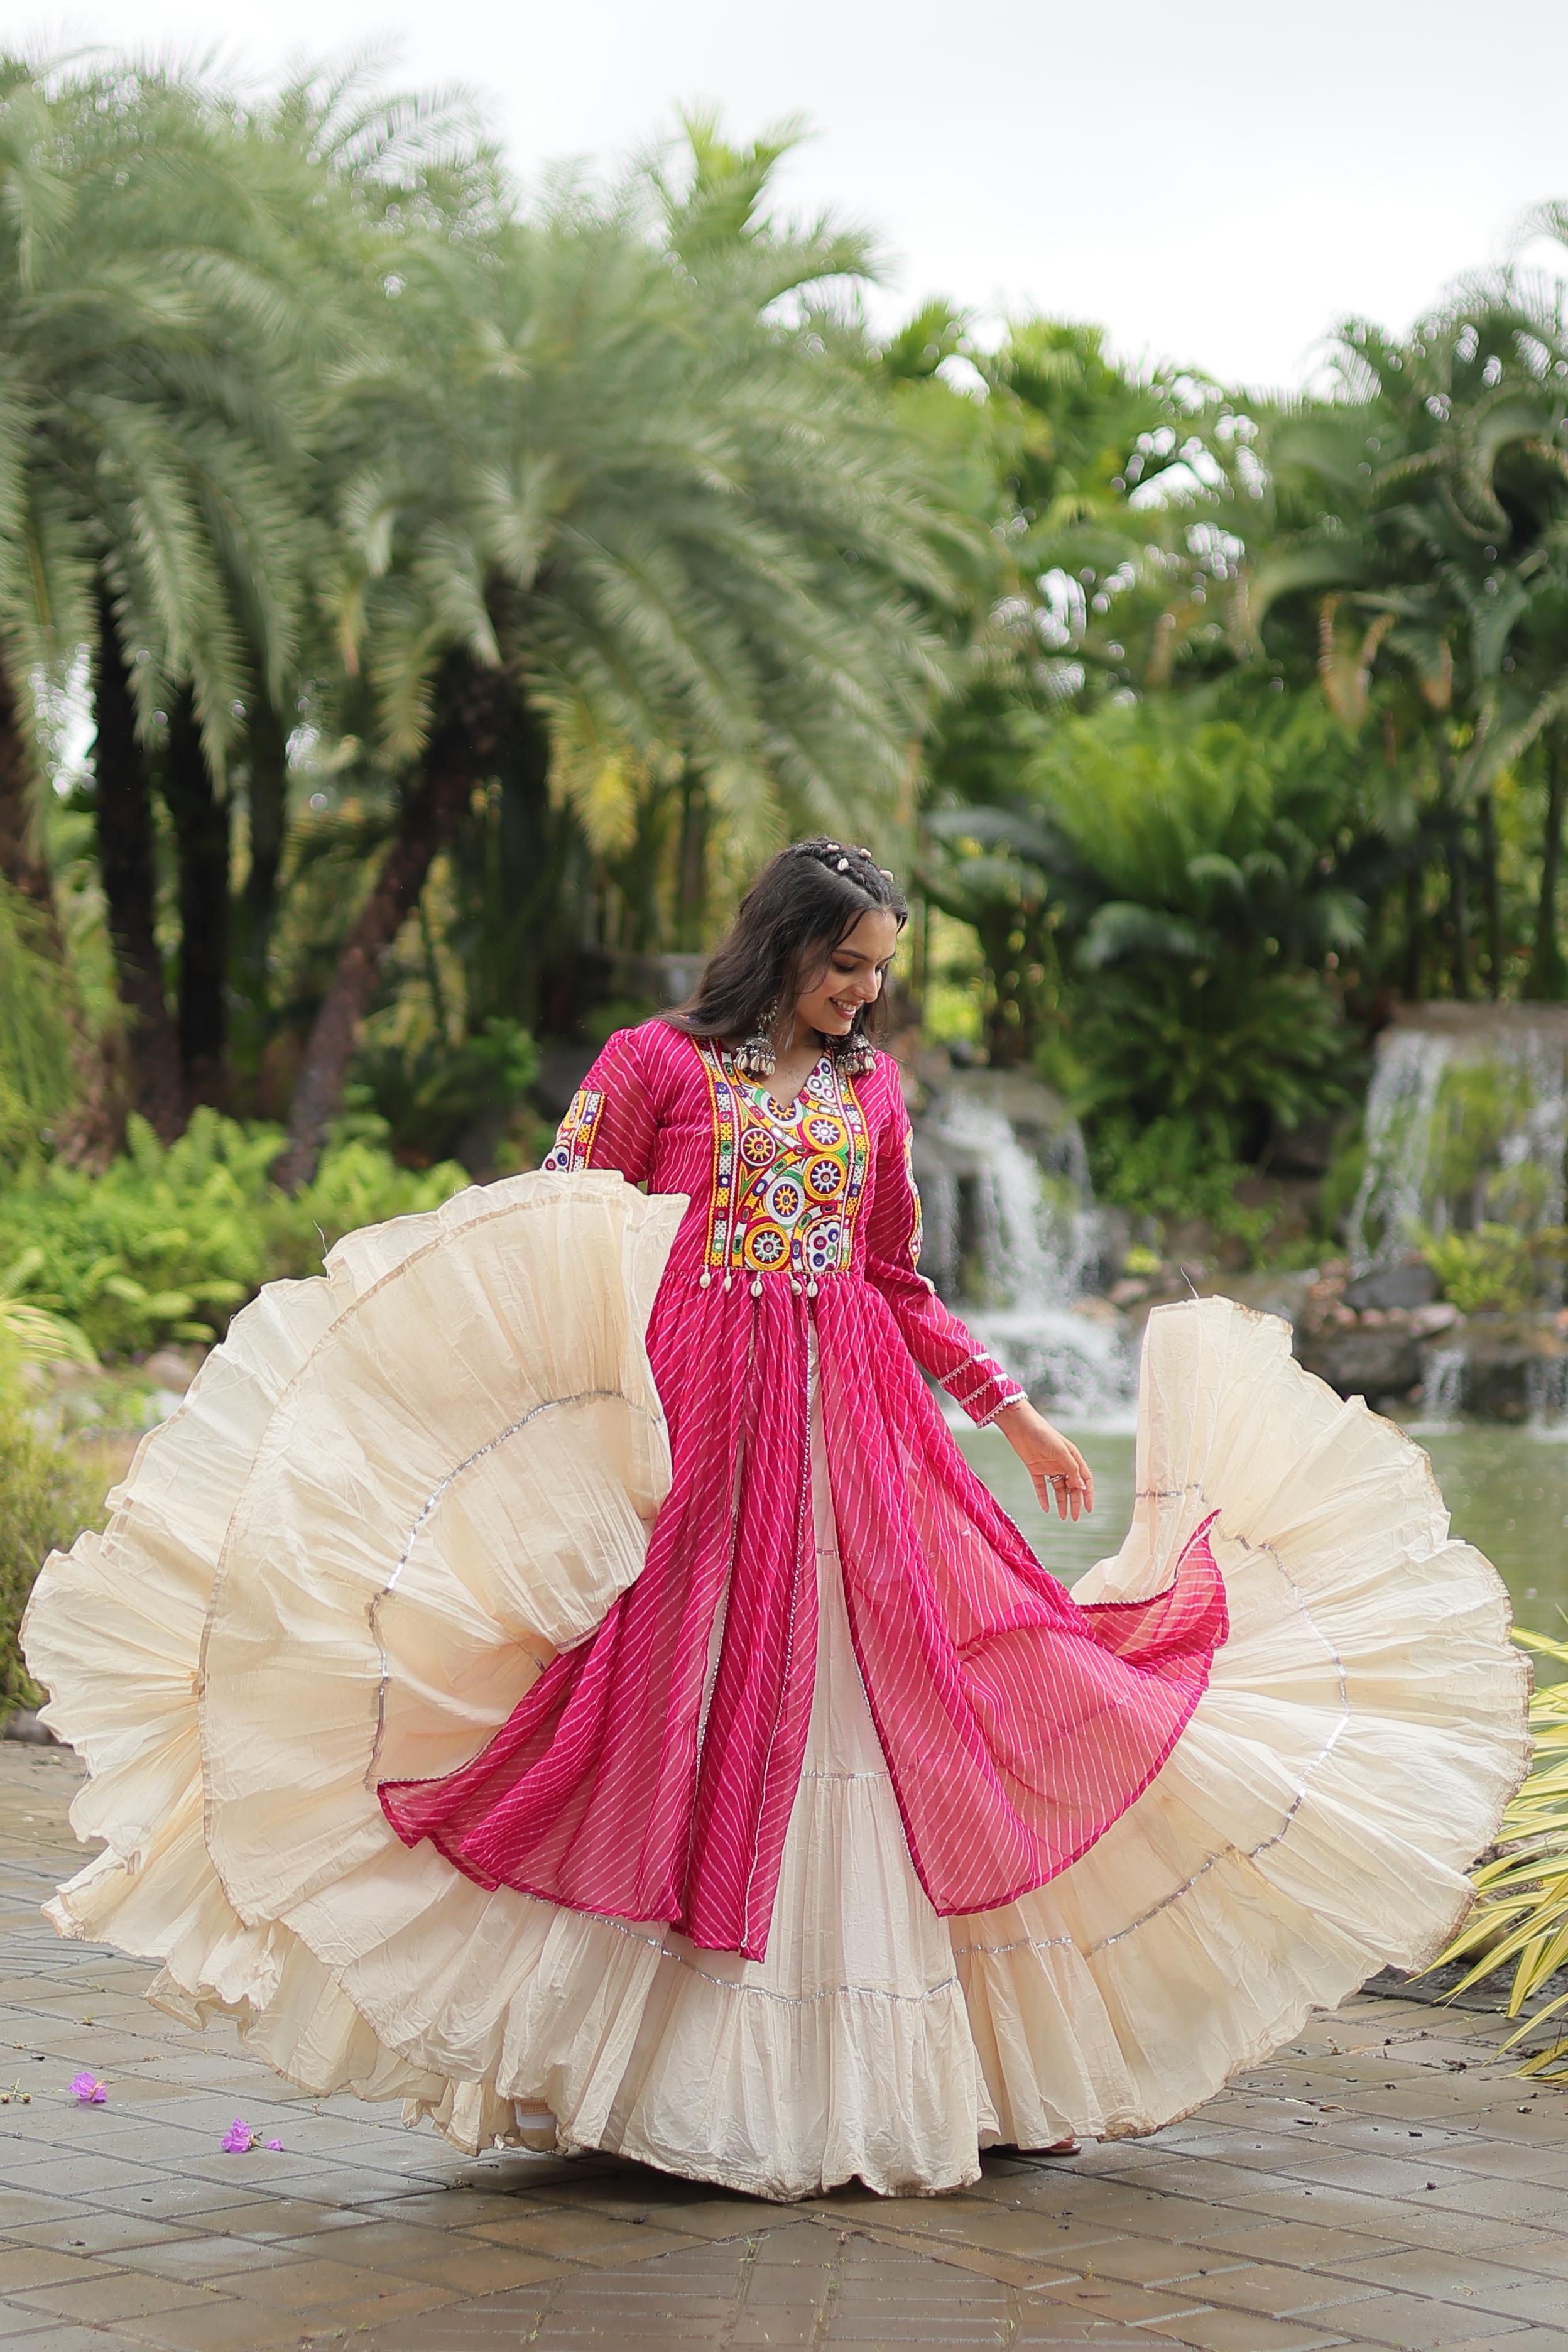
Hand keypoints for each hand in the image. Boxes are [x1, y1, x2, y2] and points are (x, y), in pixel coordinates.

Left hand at [993, 1397, 1093, 1520]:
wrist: (1020, 1426)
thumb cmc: (1043, 1434)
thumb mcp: (1060, 1451)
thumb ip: (1072, 1469)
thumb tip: (1082, 1487)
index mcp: (1073, 1458)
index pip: (1085, 1479)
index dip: (1088, 1494)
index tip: (1089, 1509)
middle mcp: (1062, 1464)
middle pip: (1072, 1487)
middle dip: (1075, 1503)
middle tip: (1075, 1518)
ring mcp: (1049, 1467)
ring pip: (1058, 1489)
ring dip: (1061, 1503)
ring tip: (1062, 1517)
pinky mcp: (1035, 1469)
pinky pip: (1041, 1486)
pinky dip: (1044, 1498)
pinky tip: (1046, 1508)